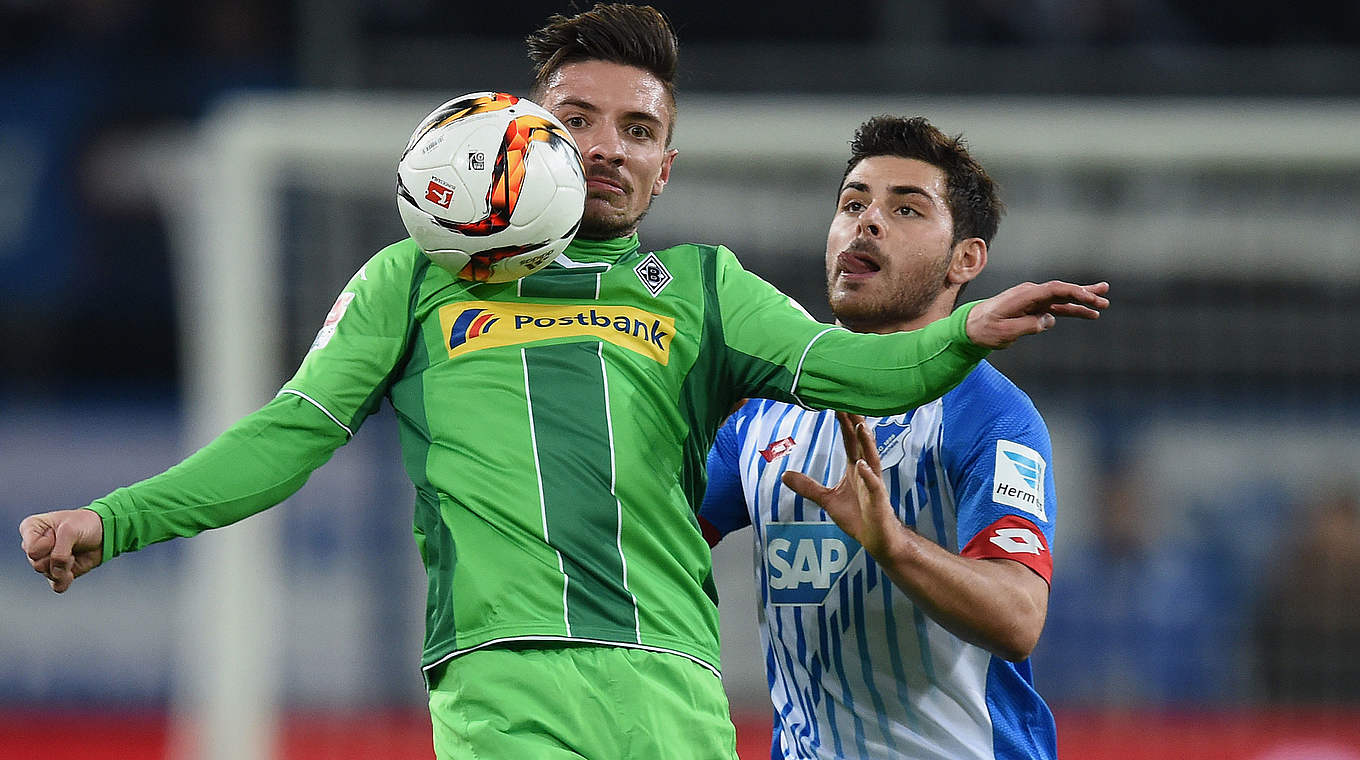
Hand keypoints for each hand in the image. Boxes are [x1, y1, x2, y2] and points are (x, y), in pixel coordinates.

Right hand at [19, 509, 103, 592]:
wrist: (103, 533)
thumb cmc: (84, 524)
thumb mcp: (70, 530)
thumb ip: (59, 553)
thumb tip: (55, 574)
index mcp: (31, 528)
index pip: (32, 550)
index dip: (49, 544)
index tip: (58, 532)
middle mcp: (34, 546)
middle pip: (37, 564)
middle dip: (58, 557)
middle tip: (70, 544)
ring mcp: (44, 560)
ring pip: (47, 574)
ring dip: (65, 567)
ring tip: (73, 553)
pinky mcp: (56, 572)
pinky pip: (56, 585)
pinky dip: (66, 580)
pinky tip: (72, 572)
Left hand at [781, 412, 899, 556]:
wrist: (878, 539)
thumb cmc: (857, 516)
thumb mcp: (827, 500)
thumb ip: (808, 486)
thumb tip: (784, 475)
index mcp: (855, 468)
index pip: (849, 440)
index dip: (843, 422)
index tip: (837, 401)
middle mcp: (867, 471)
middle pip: (861, 443)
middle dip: (855, 423)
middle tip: (849, 400)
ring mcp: (874, 485)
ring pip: (872, 459)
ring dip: (866, 443)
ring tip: (861, 425)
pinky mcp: (879, 501)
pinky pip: (875, 486)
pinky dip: (869, 475)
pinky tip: (863, 465)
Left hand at [966, 280, 1108, 348]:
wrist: (970, 327)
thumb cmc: (985, 329)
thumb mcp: (1005, 332)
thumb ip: (1028, 326)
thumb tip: (1049, 320)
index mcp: (1024, 295)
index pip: (1054, 290)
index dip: (1075, 292)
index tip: (1091, 299)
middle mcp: (1030, 294)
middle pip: (1062, 290)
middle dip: (1084, 294)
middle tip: (1104, 298)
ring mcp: (1033, 300)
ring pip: (1062, 299)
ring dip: (1082, 301)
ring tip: (1103, 304)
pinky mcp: (1033, 308)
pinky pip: (1056, 307)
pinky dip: (1072, 309)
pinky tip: (1088, 313)